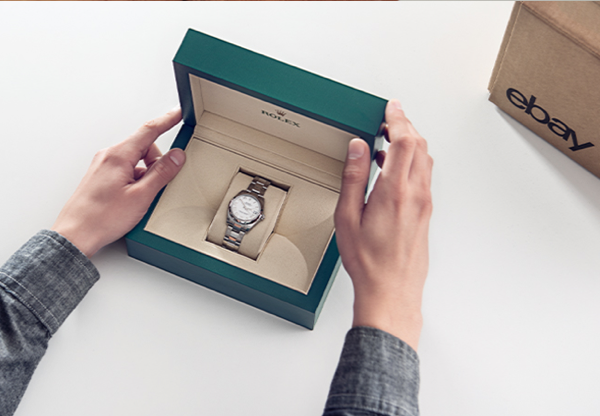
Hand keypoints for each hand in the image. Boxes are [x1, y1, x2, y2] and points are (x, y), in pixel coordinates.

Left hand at [52, 108, 185, 257]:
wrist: (76, 234)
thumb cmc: (101, 217)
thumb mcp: (141, 196)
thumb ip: (162, 173)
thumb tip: (177, 156)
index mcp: (119, 156)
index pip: (149, 130)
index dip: (167, 120)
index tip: (179, 113)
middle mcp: (109, 156)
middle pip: (144, 147)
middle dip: (157, 162)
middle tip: (161, 183)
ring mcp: (103, 166)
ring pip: (135, 160)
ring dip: (146, 174)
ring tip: (143, 197)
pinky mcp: (101, 177)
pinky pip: (126, 170)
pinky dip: (136, 180)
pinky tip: (134, 199)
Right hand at [334, 100, 432, 350]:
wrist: (392, 291)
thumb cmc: (369, 261)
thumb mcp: (348, 217)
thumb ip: (354, 178)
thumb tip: (359, 148)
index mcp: (395, 191)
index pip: (405, 141)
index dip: (399, 118)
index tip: (391, 106)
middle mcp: (416, 194)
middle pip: (419, 146)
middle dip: (406, 125)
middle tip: (390, 117)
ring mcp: (424, 204)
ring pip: (424, 160)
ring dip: (411, 143)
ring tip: (390, 139)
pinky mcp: (426, 213)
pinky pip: (423, 176)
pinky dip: (412, 161)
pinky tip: (394, 168)